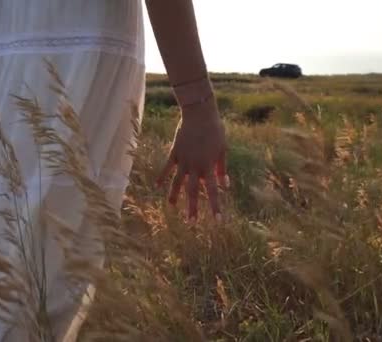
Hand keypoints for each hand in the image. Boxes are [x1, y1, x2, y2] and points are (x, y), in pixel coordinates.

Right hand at [157, 97, 228, 220]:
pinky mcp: (174, 153)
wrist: (199, 114)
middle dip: (192, 208)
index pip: (213, 191)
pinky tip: (156, 187)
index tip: (218, 221)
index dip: (216, 206)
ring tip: (172, 207)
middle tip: (191, 223)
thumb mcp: (222, 150)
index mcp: (209, 166)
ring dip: (174, 196)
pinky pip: (167, 168)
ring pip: (177, 182)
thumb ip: (222, 168)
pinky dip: (161, 177)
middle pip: (193, 191)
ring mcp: (183, 160)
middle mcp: (195, 166)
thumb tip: (225, 185)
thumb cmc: (215, 131)